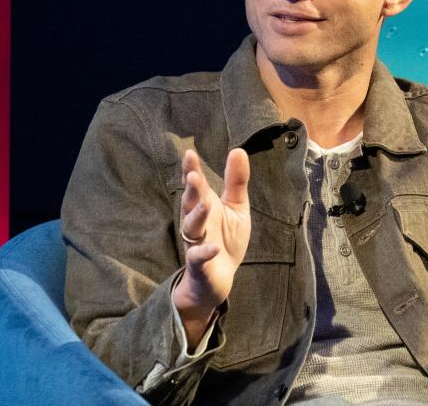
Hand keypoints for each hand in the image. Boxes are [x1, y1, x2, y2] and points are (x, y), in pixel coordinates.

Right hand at [173, 148, 250, 346]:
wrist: (220, 278)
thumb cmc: (226, 238)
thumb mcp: (236, 208)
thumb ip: (236, 182)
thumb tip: (238, 150)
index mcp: (205, 205)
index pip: (196, 185)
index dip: (191, 170)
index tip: (189, 154)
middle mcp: (197, 221)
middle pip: (190, 203)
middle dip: (192, 190)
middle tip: (194, 176)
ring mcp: (196, 242)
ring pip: (192, 227)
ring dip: (197, 215)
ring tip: (205, 204)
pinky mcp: (199, 264)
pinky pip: (198, 257)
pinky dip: (205, 252)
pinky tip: (214, 247)